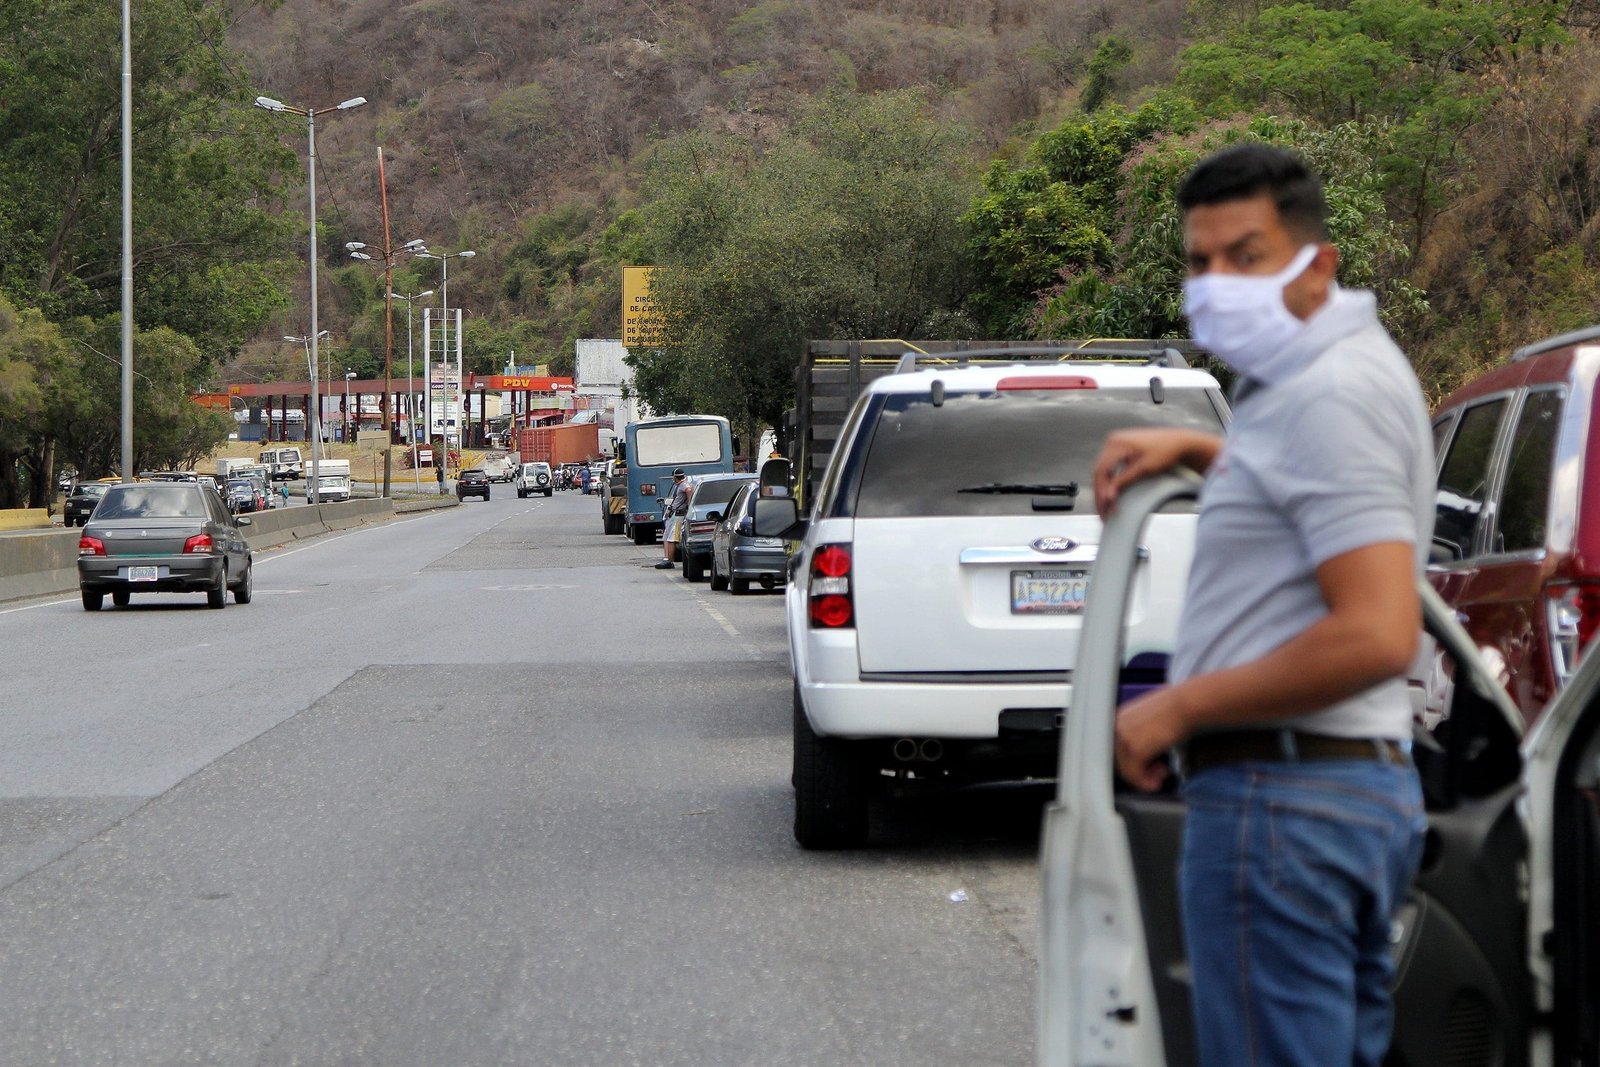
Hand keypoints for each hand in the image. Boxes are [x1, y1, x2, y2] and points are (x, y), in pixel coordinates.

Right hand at [1093, 428, 1218, 516]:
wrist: (1180, 442)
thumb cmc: (1166, 451)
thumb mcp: (1145, 468)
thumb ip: (1124, 481)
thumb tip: (1108, 496)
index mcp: (1117, 442)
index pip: (1102, 470)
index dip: (1102, 490)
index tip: (1105, 506)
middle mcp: (1113, 441)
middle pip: (1099, 472)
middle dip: (1100, 494)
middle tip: (1103, 513)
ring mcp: (1116, 444)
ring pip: (1103, 472)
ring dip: (1104, 490)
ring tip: (1106, 508)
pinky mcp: (1121, 450)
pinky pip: (1110, 468)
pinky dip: (1110, 483)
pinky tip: (1111, 496)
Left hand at [1114, 686, 1191, 791]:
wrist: (1187, 705)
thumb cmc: (1179, 709)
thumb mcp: (1153, 719)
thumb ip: (1143, 734)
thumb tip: (1145, 754)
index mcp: (1121, 717)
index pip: (1119, 747)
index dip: (1133, 761)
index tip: (1148, 766)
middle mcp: (1118, 726)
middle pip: (1121, 760)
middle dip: (1140, 770)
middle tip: (1158, 773)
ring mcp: (1124, 738)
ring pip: (1127, 769)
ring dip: (1145, 777)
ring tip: (1162, 775)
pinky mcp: (1135, 749)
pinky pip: (1135, 774)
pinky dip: (1146, 782)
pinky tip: (1159, 780)